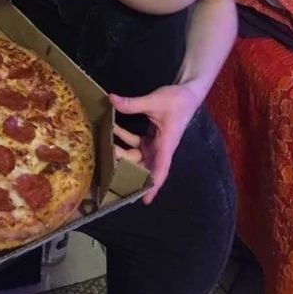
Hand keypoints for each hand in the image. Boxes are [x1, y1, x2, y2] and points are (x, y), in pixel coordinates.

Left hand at [109, 84, 200, 204]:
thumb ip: (132, 103)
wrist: (187, 94)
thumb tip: (111, 99)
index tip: (144, 200)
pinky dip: (124, 136)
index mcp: (166, 145)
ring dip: (121, 151)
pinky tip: (112, 127)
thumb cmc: (177, 101)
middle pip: (142, 165)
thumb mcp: (154, 101)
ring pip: (136, 154)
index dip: (153, 186)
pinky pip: (135, 142)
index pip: (160, 170)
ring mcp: (155, 144)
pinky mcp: (152, 137)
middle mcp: (160, 149)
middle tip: (107, 160)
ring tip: (105, 144)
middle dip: (125, 165)